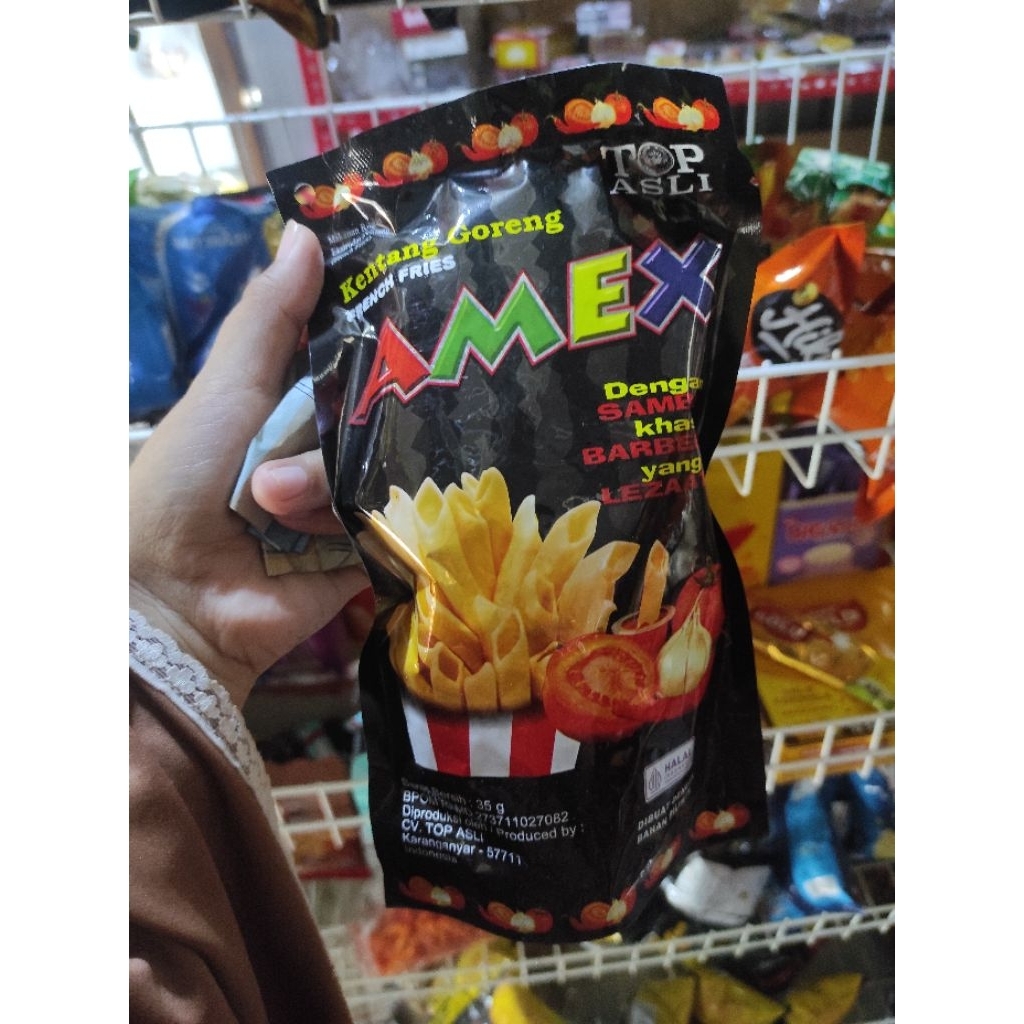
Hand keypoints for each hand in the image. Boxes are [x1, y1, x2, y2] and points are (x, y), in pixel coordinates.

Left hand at [129, 221, 368, 706]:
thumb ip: (268, 319)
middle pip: (387, 414)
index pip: (360, 359)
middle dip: (377, 411)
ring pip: (389, 470)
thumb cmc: (185, 479)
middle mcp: (332, 450)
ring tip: (274, 508)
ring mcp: (354, 504)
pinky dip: (374, 525)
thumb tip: (307, 232)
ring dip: (326, 487)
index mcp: (297, 405)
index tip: (428, 298)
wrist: (172, 597)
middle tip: (403, 392)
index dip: (389, 333)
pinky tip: (361, 519)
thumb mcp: (226, 387)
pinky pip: (400, 526)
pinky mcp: (372, 554)